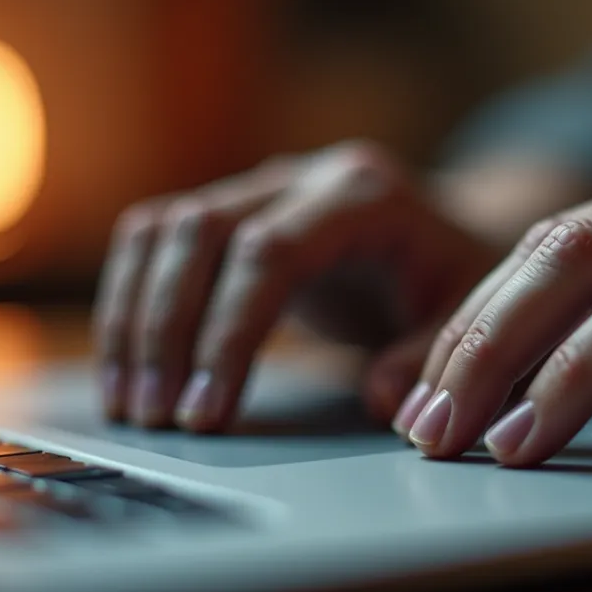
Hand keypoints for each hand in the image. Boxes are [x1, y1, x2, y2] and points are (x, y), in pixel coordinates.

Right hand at [94, 141, 498, 430]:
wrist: (447, 237)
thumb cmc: (452, 279)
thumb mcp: (464, 318)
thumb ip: (426, 356)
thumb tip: (383, 400)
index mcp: (364, 195)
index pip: (271, 251)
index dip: (228, 332)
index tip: (206, 410)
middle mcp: (303, 176)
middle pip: (201, 231)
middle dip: (168, 329)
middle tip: (156, 415)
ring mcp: (260, 186)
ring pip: (163, 229)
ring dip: (135, 317)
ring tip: (130, 404)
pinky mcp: (230, 209)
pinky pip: (156, 239)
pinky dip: (130, 300)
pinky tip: (127, 365)